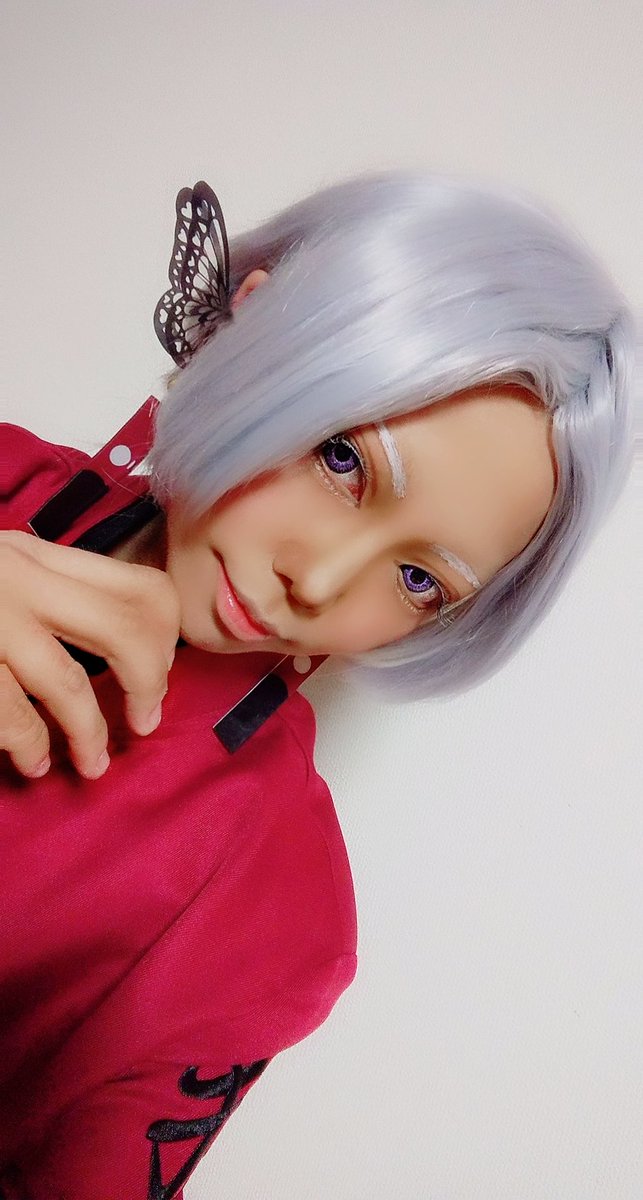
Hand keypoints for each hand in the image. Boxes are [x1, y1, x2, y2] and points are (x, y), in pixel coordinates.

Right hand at [1, 530, 180, 779]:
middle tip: (144, 722)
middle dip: (148, 684)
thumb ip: (52, 594)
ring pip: (68, 684)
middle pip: (124, 628)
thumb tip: (120, 646)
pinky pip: (12, 715)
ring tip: (93, 765)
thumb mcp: (3, 572)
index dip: (164, 639)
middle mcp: (21, 578)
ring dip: (89, 735)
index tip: (157, 674)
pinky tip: (33, 762)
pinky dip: (29, 745)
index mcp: (40, 556)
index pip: (141, 586)